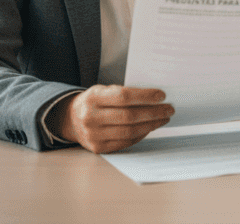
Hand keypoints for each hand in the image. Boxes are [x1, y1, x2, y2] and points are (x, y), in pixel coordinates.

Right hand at [47, 84, 172, 153]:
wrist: (71, 119)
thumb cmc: (94, 101)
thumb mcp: (103, 90)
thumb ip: (124, 92)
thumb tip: (155, 97)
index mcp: (93, 97)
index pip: (123, 96)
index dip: (145, 96)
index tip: (162, 95)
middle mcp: (90, 117)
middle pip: (129, 116)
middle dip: (153, 112)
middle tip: (169, 109)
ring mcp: (93, 135)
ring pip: (129, 131)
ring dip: (151, 125)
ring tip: (163, 119)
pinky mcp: (98, 148)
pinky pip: (125, 142)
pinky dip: (141, 135)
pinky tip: (149, 127)